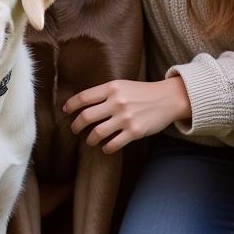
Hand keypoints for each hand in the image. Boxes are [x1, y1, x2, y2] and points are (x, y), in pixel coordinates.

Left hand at [63, 77, 191, 152]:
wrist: (168, 98)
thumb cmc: (142, 92)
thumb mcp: (122, 85)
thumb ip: (105, 93)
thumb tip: (83, 103)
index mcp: (112, 88)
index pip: (84, 97)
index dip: (71, 105)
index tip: (66, 111)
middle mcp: (117, 102)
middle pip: (86, 116)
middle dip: (76, 125)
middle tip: (74, 129)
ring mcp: (126, 118)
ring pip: (97, 133)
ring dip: (90, 139)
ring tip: (90, 140)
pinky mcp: (135, 132)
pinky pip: (113, 144)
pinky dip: (106, 148)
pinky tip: (106, 147)